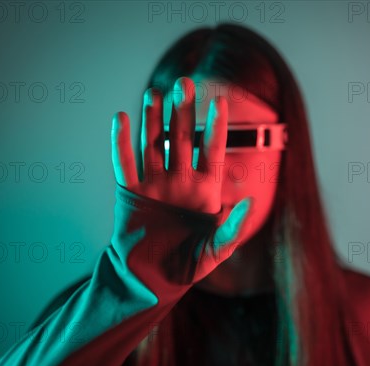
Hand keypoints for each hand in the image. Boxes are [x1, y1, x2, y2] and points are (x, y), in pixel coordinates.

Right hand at [110, 77, 254, 279]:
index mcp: (204, 189)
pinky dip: (121, 142)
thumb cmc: (189, 265)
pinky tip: (120, 118)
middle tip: (184, 83)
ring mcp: (155, 184)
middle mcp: (180, 180)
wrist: (153, 278)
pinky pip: (125, 163)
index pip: (212, 150)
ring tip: (155, 93)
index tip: (220, 100)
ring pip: (153, 144)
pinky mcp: (131, 193)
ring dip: (153, 119)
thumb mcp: (217, 249)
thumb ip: (234, 228)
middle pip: (181, 139)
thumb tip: (249, 201)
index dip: (215, 127)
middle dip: (182, 112)